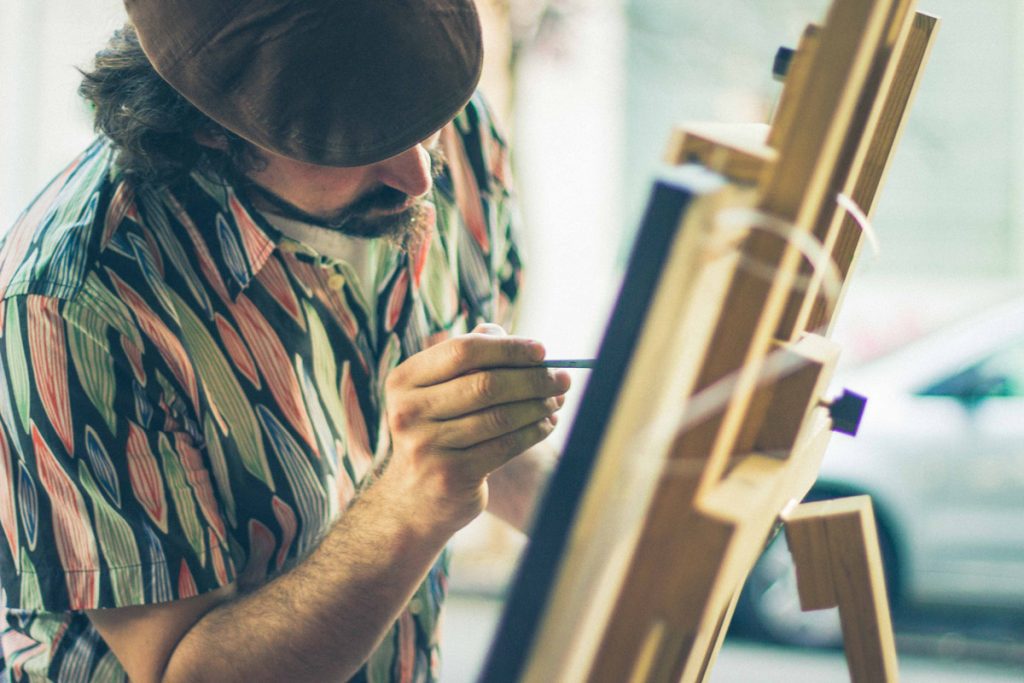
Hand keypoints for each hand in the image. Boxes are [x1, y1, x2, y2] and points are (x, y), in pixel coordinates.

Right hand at [382, 324, 568, 530]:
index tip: (542, 351)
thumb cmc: (436, 432)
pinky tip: (547, 424)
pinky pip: (505, 445)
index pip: (463, 351)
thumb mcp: (438, 393)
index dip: (508, 348)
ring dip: (538, 406)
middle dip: (533, 378)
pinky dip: (534, 431)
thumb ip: (466, 359)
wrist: (412, 499)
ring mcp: (427, 446)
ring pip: (500, 416)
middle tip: (563, 377)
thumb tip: (509, 336)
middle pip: (486, 384)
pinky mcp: (451, 475)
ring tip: (557, 400)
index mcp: (404, 380)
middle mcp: (409, 411)